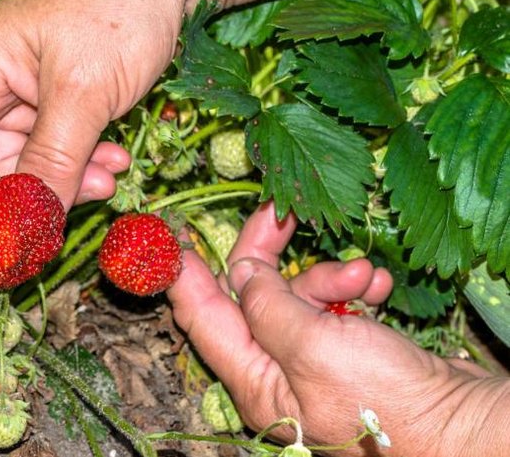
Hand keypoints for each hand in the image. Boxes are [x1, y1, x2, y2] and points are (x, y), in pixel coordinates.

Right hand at [0, 0, 188, 275]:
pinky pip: (52, 155)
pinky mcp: (53, 105)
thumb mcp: (84, 94)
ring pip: (19, 168)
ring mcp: (20, 97)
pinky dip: (78, 170)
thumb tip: (21, 235)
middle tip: (36, 250)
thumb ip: (50, 164)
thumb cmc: (119, 10)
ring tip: (103, 184)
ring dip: (57, 188)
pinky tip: (113, 165)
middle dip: (7, 209)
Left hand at [167, 202, 507, 455]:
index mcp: (254, 380)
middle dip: (267, 256)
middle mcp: (276, 371)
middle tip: (281, 213)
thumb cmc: (384, 400)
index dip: (185, 272)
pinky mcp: (350, 351)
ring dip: (329, 276)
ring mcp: (313, 362)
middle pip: (251, 297)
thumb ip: (265, 304)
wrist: (465, 427)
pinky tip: (379, 285)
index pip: (201, 317)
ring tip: (364, 275)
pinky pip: (335, 307)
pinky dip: (354, 289)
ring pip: (299, 296)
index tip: (174, 231)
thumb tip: (239, 271)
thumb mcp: (311, 346)